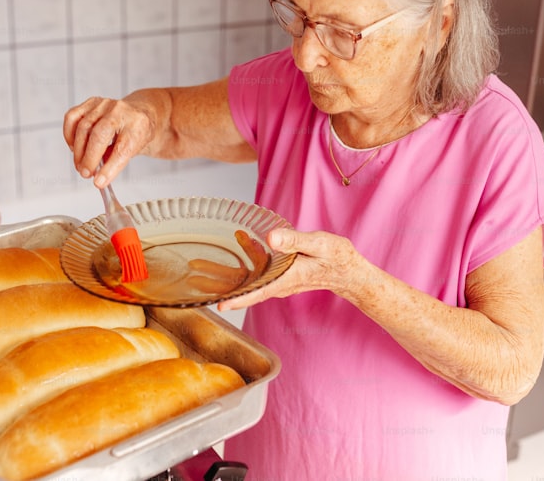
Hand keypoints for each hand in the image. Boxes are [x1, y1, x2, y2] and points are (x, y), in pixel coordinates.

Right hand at [62, 96, 154, 185]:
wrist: (138, 113)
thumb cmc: (135, 133)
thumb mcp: (135, 150)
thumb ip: (117, 162)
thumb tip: (99, 178)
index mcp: (137, 125)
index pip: (122, 149)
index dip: (109, 168)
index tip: (99, 183)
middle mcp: (121, 111)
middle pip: (99, 135)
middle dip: (89, 159)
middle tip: (86, 174)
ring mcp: (104, 104)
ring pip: (83, 127)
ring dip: (78, 151)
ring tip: (80, 165)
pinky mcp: (91, 102)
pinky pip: (72, 118)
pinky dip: (69, 135)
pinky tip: (74, 147)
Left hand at [218, 227, 367, 310]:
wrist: (350, 272)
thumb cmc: (338, 258)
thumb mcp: (319, 244)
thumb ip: (294, 240)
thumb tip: (271, 238)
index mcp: (287, 278)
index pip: (257, 292)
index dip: (237, 299)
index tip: (219, 305)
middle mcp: (281, 283)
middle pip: (245, 287)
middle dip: (220, 284)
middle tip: (194, 277)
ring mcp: (281, 280)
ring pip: (249, 279)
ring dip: (228, 272)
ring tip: (204, 264)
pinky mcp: (283, 275)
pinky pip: (260, 271)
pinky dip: (248, 259)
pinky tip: (245, 242)